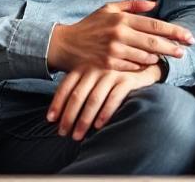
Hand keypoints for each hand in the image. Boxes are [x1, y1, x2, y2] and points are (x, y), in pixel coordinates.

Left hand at [46, 64, 161, 140]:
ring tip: (78, 136)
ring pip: (93, 100)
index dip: (57, 103)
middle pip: (78, 96)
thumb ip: (80, 82)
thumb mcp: (95, 69)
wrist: (143, 59)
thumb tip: (60, 107)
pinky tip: (98, 126)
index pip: (66, 85)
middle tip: (63, 133)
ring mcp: (112, 73)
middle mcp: (96, 67)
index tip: (50, 119)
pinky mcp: (127, 79)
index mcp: (85, 65)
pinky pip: (113, 99)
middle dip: (68, 117)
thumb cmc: (114, 69)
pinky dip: (104, 114)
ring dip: (84, 120)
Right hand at [48, 0, 194, 71]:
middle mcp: (119, 34)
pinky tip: (148, 65)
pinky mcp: (108, 65)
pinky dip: (142, 66)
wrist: (65, 45)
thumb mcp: (108, 9)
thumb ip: (132, 5)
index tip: (189, 37)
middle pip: (154, 43)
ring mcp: (114, 51)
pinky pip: (132, 67)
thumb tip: (155, 3)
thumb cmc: (90, 25)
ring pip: (145, 57)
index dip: (175, 32)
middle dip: (173, 47)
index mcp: (122, 19)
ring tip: (167, 58)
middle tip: (185, 51)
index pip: (155, 25)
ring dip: (158, 58)